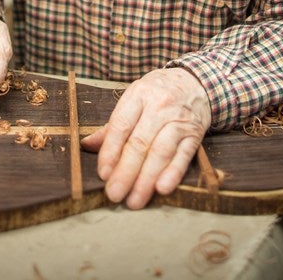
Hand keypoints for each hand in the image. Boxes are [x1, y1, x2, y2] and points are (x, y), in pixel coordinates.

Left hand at [80, 68, 210, 209]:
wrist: (195, 82)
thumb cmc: (157, 93)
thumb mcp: (134, 99)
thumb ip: (113, 125)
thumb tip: (87, 145)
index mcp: (138, 95)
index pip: (121, 126)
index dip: (110, 152)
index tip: (103, 174)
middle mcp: (159, 107)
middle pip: (140, 143)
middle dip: (126, 172)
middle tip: (115, 194)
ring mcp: (178, 120)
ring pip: (161, 152)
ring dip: (146, 179)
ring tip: (134, 199)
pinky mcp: (195, 134)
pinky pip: (184, 156)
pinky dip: (173, 173)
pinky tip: (162, 188)